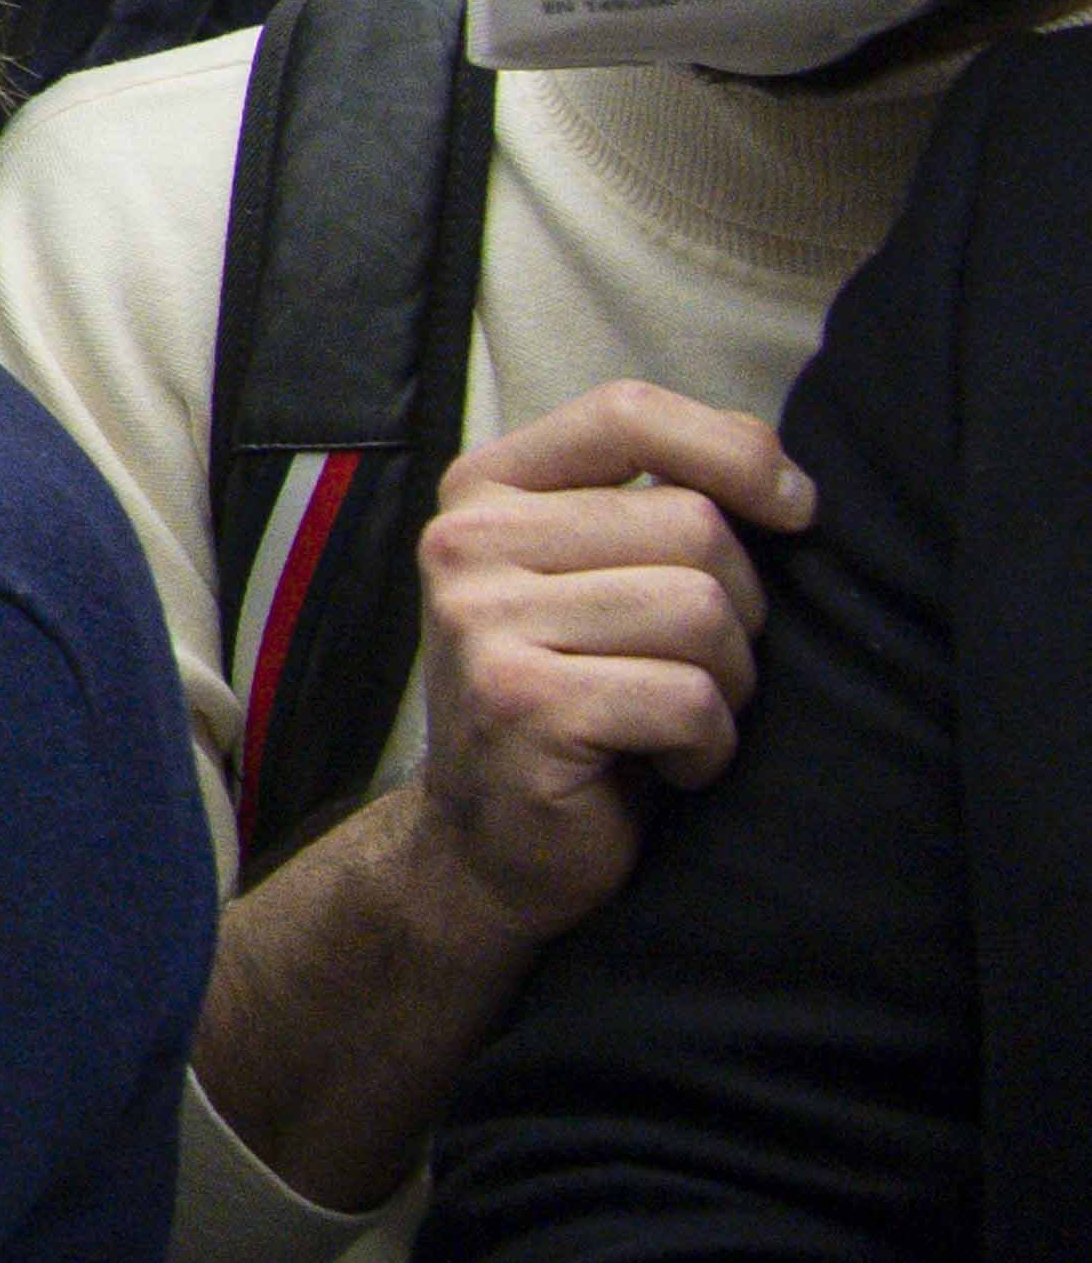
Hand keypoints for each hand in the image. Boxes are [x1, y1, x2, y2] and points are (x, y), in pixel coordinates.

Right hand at [400, 380, 816, 945]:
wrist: (488, 848)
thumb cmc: (575, 702)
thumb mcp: (593, 581)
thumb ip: (654, 511)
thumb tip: (790, 486)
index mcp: (484, 492)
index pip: (629, 415)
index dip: (737, 452)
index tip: (796, 512)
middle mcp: (466, 543)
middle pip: (693, 526)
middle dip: (740, 611)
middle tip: (696, 671)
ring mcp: (483, 622)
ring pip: (701, 611)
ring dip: (728, 684)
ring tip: (679, 720)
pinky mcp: (521, 704)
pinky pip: (689, 698)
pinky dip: (709, 746)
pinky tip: (671, 768)